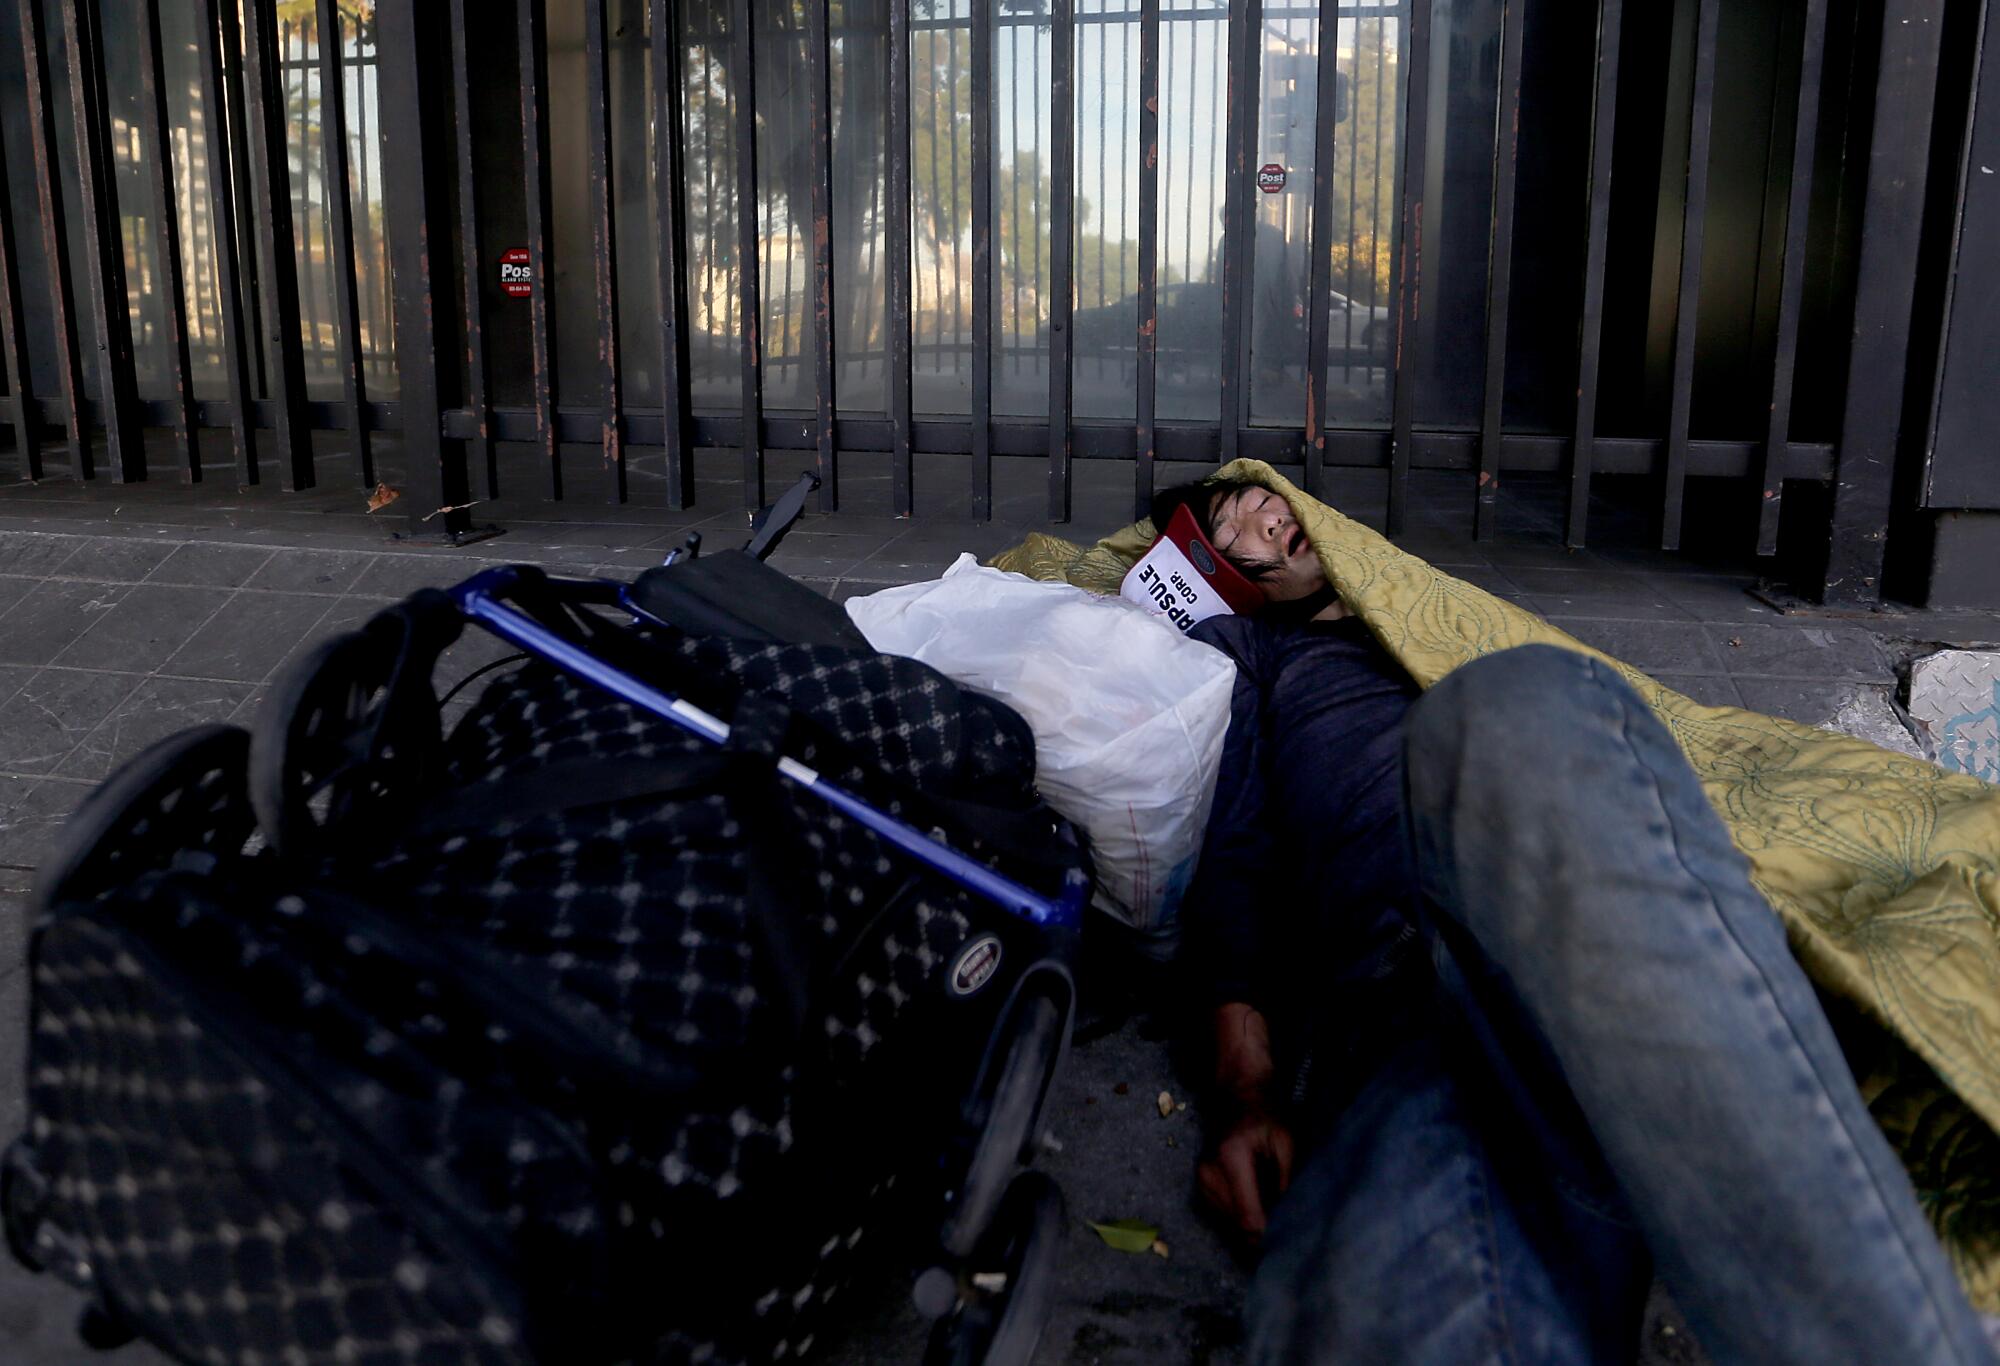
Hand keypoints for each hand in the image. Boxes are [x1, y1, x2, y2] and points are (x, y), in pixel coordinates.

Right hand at [1198, 1002, 1292, 1241]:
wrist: (1238, 1093)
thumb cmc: (1266, 1114)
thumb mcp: (1286, 1141)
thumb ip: (1287, 1179)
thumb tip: (1291, 1218)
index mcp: (1230, 1159)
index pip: (1247, 1215)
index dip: (1268, 1235)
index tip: (1289, 1243)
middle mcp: (1209, 1172)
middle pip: (1238, 1224)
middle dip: (1263, 1233)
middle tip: (1289, 1231)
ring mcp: (1202, 1179)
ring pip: (1230, 1223)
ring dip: (1252, 1225)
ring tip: (1275, 1214)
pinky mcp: (1202, 1184)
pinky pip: (1224, 1214)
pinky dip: (1242, 1215)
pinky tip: (1259, 1204)